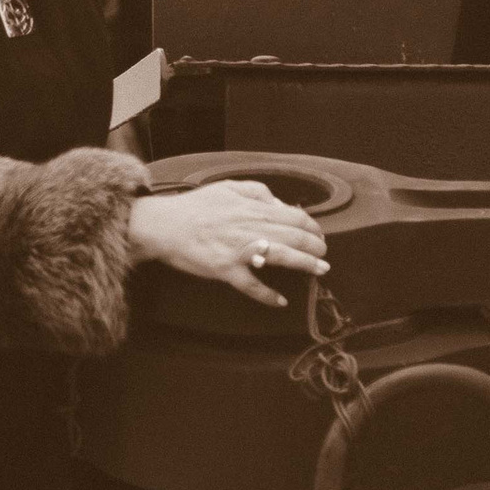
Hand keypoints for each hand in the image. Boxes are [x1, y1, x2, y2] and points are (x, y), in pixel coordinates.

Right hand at [127, 178, 329, 309]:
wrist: (165, 225)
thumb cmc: (196, 207)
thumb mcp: (228, 188)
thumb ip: (258, 192)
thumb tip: (281, 205)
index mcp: (253, 208)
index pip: (294, 217)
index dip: (312, 227)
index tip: (319, 234)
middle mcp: (251, 228)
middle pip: (294, 237)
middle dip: (315, 247)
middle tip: (324, 254)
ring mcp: (239, 251)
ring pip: (281, 258)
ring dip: (305, 265)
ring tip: (319, 271)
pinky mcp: (226, 271)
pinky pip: (252, 286)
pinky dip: (268, 295)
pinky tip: (281, 301)